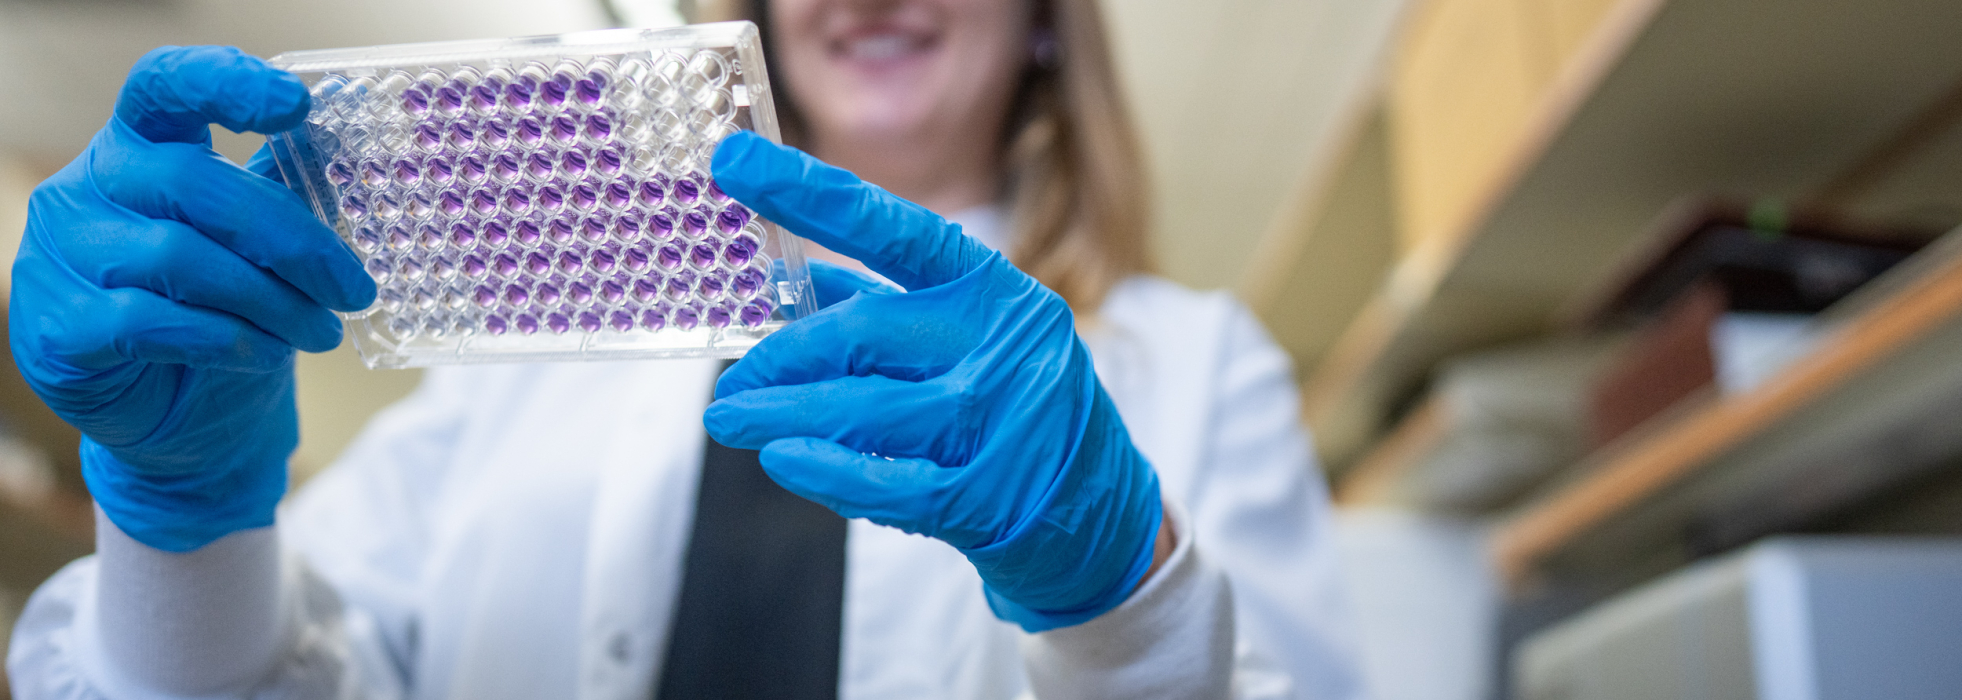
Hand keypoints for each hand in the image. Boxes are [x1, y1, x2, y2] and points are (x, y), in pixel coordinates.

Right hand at [8, 46, 374, 551]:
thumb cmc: (227, 314)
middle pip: (193, 183)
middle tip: (353, 289)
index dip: (225, 83)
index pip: (164, 86)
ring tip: (322, 331)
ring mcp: (59, 256)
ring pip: (178, 257)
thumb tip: (338, 147)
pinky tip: (264, 352)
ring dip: (270, 300)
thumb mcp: (261, 248)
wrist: (183, 420)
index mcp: (139, 147)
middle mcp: (85, 188)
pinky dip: (223, 338)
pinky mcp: (56, 328)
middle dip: (292, 240)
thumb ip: (284, 193)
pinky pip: (146, 322)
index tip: (297, 104)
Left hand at [703, 132, 1163, 631]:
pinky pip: (883, 480)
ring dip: (780, 414)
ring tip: (730, 419)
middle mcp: (1001, 342)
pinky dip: (822, 469)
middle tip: (730, 383)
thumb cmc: (1011, 408)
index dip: (809, 191)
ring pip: (862, 408)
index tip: (735, 160)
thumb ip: (879, 303)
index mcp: (992, 287)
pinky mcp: (987, 493)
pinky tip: (780, 460)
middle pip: (862, 331)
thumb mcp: (965, 337)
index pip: (892, 228)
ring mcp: (998, 418)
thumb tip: (783, 276)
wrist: (1096, 513)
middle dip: (779, 356)